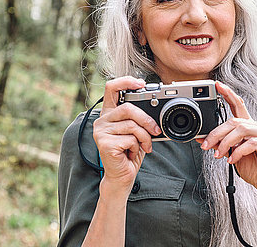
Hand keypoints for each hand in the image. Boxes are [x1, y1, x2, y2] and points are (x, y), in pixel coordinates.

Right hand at [93, 76, 161, 195]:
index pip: (111, 88)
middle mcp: (102, 120)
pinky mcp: (104, 143)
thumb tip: (154, 110)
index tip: (141, 83)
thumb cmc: (130, 153)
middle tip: (156, 130)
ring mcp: (101, 131)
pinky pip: (130, 139)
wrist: (122, 176)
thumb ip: (139, 118)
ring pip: (132, 125)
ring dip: (144, 137)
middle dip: (147, 119)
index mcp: (109, 113)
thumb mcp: (136, 131)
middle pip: (128, 108)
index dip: (126, 81)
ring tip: (143, 146)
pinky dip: (137, 147)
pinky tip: (131, 153)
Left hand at [198, 81, 256, 198]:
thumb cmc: (256, 170)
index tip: (217, 85)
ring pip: (242, 129)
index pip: (238, 106)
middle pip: (235, 121)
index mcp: (250, 127)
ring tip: (219, 155)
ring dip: (226, 143)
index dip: (228, 94)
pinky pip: (252, 143)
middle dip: (217, 133)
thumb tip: (203, 139)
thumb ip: (222, 145)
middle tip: (206, 146)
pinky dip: (239, 152)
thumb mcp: (233, 156)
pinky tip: (233, 160)